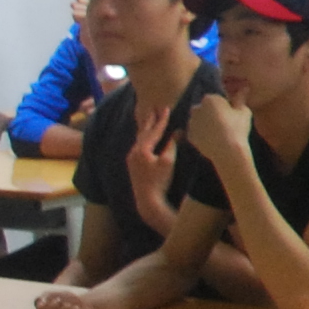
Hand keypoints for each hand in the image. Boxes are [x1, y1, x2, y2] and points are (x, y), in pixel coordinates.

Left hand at [119, 102, 182, 216]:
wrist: (147, 200)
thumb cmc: (160, 181)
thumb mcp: (169, 161)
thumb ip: (172, 145)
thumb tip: (177, 131)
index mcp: (142, 149)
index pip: (154, 130)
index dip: (162, 119)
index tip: (166, 108)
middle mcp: (134, 152)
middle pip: (143, 132)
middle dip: (150, 120)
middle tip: (154, 108)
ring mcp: (131, 158)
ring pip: (139, 138)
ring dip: (145, 128)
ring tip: (148, 119)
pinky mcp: (132, 165)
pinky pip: (138, 146)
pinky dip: (143, 138)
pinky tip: (145, 139)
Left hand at [183, 91, 255, 167]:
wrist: (228, 151)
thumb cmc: (238, 128)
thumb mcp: (243, 111)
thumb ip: (240, 98)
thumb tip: (244, 87)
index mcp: (210, 99)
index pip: (214, 98)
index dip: (222, 105)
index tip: (229, 112)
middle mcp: (196, 108)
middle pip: (203, 108)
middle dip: (210, 113)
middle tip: (223, 122)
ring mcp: (191, 123)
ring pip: (198, 120)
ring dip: (205, 123)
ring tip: (218, 133)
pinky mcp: (189, 136)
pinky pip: (196, 132)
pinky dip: (202, 134)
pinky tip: (212, 140)